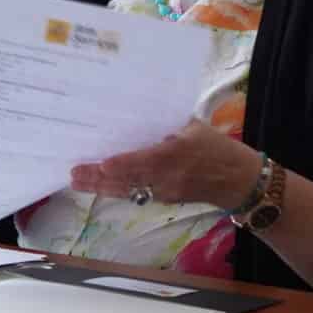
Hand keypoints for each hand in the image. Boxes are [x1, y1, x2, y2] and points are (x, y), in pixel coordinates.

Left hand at [70, 121, 257, 212]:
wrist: (237, 181)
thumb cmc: (218, 149)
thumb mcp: (195, 128)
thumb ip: (169, 125)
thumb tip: (143, 112)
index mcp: (176, 155)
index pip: (145, 162)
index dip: (123, 165)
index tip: (102, 164)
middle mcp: (167, 177)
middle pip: (128, 179)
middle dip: (100, 178)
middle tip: (75, 173)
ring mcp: (164, 191)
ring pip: (128, 190)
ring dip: (101, 187)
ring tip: (77, 182)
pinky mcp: (164, 200)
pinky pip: (135, 195)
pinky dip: (116, 190)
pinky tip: (98, 187)